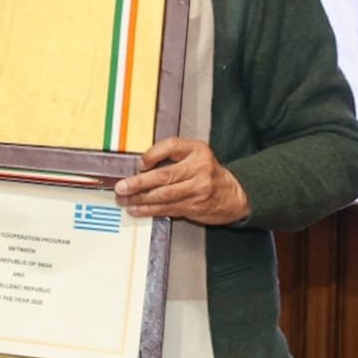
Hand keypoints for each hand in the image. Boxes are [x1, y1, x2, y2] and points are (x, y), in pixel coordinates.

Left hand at [114, 137, 249, 225]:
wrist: (235, 195)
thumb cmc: (208, 171)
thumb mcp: (195, 153)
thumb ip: (171, 153)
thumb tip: (142, 164)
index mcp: (198, 151)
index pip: (171, 146)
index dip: (152, 154)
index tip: (139, 163)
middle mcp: (199, 169)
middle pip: (164, 176)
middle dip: (139, 183)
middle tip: (122, 187)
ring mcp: (198, 190)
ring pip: (164, 195)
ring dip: (140, 199)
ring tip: (124, 200)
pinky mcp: (194, 207)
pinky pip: (168, 209)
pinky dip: (150, 210)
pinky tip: (137, 209)